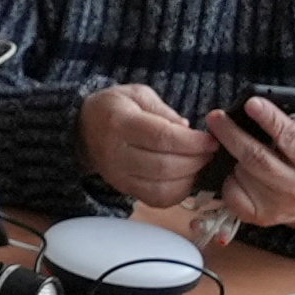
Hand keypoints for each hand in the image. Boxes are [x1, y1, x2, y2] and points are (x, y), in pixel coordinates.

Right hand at [79, 82, 213, 205]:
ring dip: (189, 179)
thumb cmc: (115, 108)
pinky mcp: (125, 190)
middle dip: (195, 161)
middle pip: (164, 166)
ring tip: (200, 164)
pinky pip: (156, 200)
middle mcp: (116, 154)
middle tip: (210, 152)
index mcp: (120, 123)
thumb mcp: (138, 94)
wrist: (83, 130)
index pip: (161, 138)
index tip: (210, 140)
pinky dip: (178, 193)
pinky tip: (187, 178)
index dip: (192, 142)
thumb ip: (164, 111)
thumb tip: (188, 130)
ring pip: (161, 188)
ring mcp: (119, 176)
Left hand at [206, 74, 294, 230]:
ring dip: (230, 156)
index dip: (270, 119)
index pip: (290, 137)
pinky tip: (233, 170)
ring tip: (227, 142)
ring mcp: (277, 205)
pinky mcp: (259, 217)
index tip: (251, 102)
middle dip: (233, 135)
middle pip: (258, 158)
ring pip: (243, 174)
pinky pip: (233, 193)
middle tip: (215, 116)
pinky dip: (227, 178)